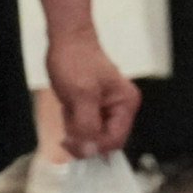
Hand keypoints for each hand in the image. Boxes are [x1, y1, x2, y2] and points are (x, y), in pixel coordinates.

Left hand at [44, 27, 139, 158]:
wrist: (67, 40)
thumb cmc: (76, 61)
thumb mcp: (80, 95)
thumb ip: (87, 125)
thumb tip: (90, 152)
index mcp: (126, 104)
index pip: (115, 140)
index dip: (94, 146)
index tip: (71, 142)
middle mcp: (121, 108)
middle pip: (105, 140)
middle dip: (84, 136)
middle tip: (66, 126)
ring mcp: (108, 108)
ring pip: (93, 134)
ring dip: (76, 128)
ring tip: (68, 108)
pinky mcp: (95, 106)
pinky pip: (86, 125)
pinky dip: (73, 121)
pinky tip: (68, 107)